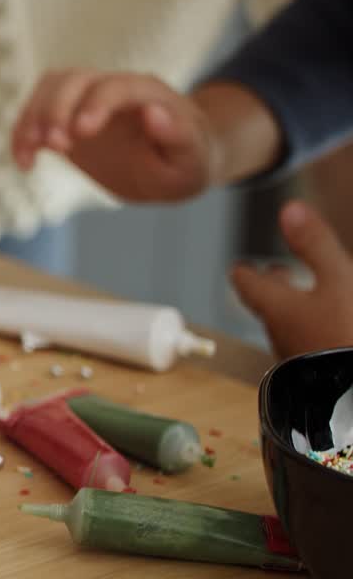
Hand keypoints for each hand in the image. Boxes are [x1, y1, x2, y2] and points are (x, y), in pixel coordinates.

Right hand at [10, 70, 216, 200]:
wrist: (170, 163)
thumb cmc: (186, 162)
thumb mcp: (193, 160)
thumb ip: (179, 136)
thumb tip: (154, 112)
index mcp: (148, 94)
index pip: (116, 87)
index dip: (95, 104)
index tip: (80, 133)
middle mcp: (112, 88)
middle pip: (75, 79)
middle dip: (57, 108)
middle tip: (54, 145)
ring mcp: (86, 99)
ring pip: (50, 87)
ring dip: (33, 116)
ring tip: (32, 152)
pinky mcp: (66, 116)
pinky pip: (36, 112)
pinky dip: (23, 133)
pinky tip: (25, 162)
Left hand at [232, 200, 352, 358]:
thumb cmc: (348, 336)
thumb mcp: (339, 281)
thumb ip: (314, 245)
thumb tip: (289, 209)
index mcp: (276, 307)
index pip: (246, 282)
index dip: (245, 270)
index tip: (243, 265)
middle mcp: (279, 333)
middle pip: (268, 304)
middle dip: (275, 286)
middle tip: (280, 273)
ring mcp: (296, 357)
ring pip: (289, 324)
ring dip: (296, 307)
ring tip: (308, 297)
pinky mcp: (315, 375)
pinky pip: (307, 342)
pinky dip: (313, 327)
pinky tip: (329, 327)